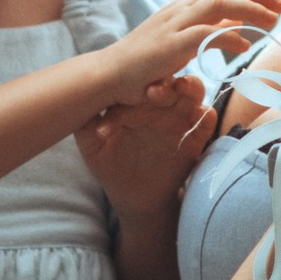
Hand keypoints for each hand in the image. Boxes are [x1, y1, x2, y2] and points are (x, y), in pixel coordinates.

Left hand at [77, 75, 215, 212]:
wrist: (133, 198)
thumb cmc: (111, 167)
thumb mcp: (93, 148)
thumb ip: (85, 126)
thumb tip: (74, 105)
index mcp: (134, 102)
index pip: (139, 83)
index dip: (136, 83)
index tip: (130, 89)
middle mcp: (158, 106)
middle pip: (167, 81)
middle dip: (165, 81)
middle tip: (155, 90)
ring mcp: (178, 120)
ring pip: (192, 93)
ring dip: (191, 87)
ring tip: (183, 89)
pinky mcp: (195, 139)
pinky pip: (206, 120)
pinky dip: (206, 115)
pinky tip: (200, 116)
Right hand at [107, 0, 280, 108]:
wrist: (108, 74)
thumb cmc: (143, 60)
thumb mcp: (179, 38)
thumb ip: (207, 26)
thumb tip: (237, 20)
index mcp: (180, 4)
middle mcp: (178, 8)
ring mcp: (173, 25)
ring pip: (218, 3)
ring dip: (251, 8)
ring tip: (273, 20)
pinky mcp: (170, 47)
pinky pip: (204, 34)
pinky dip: (228, 36)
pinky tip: (244, 45)